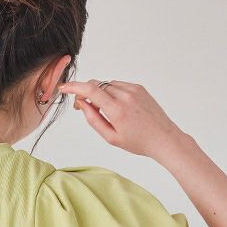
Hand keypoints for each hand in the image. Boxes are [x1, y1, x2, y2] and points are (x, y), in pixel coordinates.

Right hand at [57, 79, 187, 160]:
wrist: (163, 138)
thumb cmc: (138, 142)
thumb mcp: (111, 137)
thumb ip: (93, 119)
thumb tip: (82, 104)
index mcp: (117, 110)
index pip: (89, 90)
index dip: (73, 87)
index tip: (63, 88)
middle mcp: (125, 95)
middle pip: (96, 85)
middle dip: (85, 93)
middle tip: (82, 107)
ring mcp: (133, 89)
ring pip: (107, 85)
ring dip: (99, 94)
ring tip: (103, 110)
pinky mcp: (139, 88)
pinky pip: (118, 85)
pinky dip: (112, 93)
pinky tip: (117, 107)